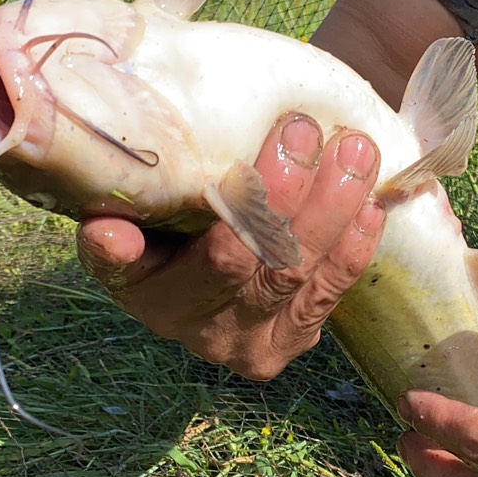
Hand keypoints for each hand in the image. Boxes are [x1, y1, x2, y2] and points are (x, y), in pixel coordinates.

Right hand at [77, 113, 383, 377]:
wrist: (174, 280)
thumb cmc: (146, 233)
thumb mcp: (119, 229)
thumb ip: (112, 233)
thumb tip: (108, 233)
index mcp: (160, 302)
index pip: (218, 259)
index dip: (249, 209)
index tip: (263, 149)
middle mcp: (212, 335)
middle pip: (271, 264)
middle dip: (297, 193)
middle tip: (308, 131)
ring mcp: (260, 344)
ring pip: (306, 274)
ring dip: (336, 208)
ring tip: (354, 150)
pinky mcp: (296, 339)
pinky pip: (331, 293)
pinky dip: (354, 246)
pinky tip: (369, 204)